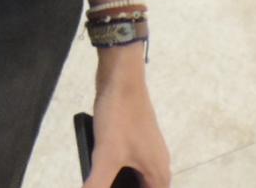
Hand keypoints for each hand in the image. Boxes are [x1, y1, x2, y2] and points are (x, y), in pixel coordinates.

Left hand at [88, 66, 171, 186]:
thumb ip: (97, 185)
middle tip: (99, 183)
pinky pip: (127, 166)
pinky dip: (114, 172)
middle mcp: (158, 168)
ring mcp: (148, 153)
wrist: (121, 78)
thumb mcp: (106, 156)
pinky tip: (96, 169)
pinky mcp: (135, 141)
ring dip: (116, 183)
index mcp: (158, 177)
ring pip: (134, 180)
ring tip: (97, 180)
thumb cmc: (119, 117)